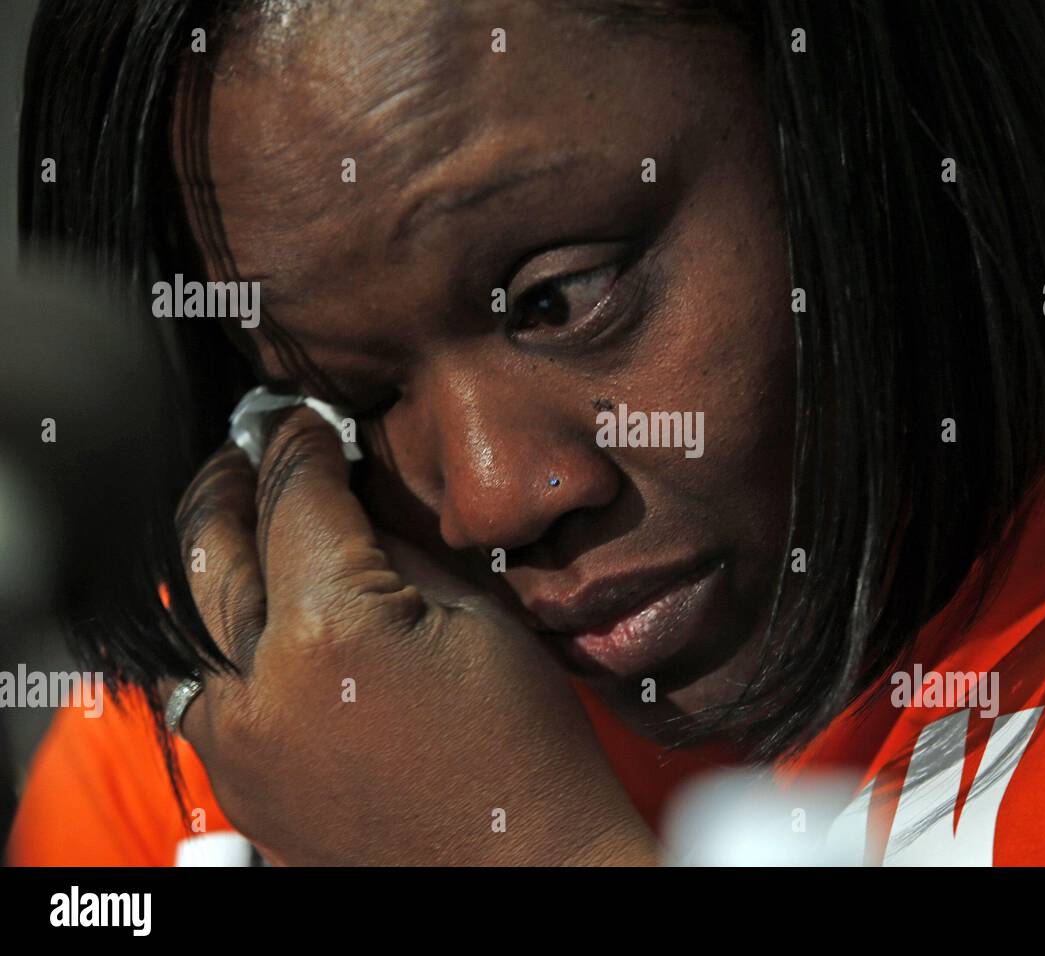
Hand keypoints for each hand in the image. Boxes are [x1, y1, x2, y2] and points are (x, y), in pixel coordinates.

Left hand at [160, 407, 657, 865]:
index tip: (304, 421)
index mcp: (332, 629)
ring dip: (211, 555)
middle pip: (215, 544)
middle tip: (251, 448)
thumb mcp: (480, 617)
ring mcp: (238, 742)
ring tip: (235, 517)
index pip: (293, 496)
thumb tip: (352, 493)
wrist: (521, 871)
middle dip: (231, 480)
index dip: (300, 443)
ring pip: (187, 616)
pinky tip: (244, 609)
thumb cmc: (523, 751)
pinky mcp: (239, 780)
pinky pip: (197, 686)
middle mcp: (261, 685)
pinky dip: (211, 634)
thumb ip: (399, 546)